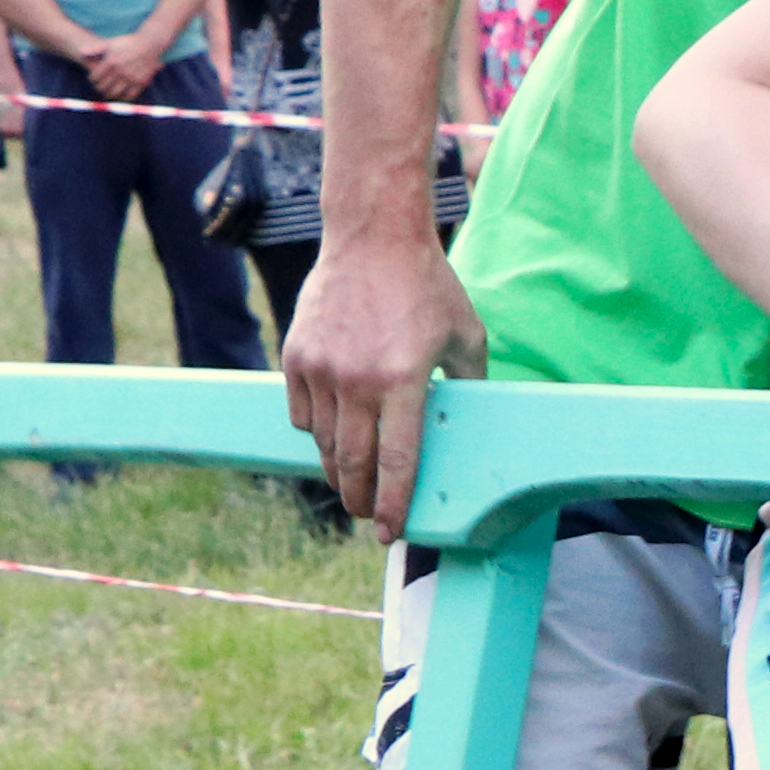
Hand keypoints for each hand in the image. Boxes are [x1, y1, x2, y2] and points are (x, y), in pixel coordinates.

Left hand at [86, 24, 172, 100]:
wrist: (150, 43)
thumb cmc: (128, 42)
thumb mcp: (110, 43)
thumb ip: (95, 49)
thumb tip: (81, 53)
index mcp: (111, 62)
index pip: (94, 77)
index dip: (91, 79)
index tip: (93, 78)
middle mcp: (120, 71)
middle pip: (103, 87)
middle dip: (99, 88)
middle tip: (99, 87)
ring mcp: (131, 78)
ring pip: (114, 93)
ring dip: (109, 95)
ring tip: (108, 93)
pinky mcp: (141, 82)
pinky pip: (129, 95)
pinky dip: (123, 97)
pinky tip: (121, 94)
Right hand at [280, 228, 488, 527]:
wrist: (373, 237)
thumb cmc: (428, 286)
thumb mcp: (467, 336)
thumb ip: (471, 384)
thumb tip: (474, 423)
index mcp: (403, 380)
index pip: (397, 460)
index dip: (394, 503)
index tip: (391, 532)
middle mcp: (356, 380)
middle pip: (351, 463)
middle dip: (359, 499)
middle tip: (367, 517)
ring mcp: (320, 369)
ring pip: (322, 442)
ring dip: (336, 470)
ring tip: (351, 484)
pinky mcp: (296, 356)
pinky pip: (300, 412)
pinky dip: (314, 430)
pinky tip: (331, 436)